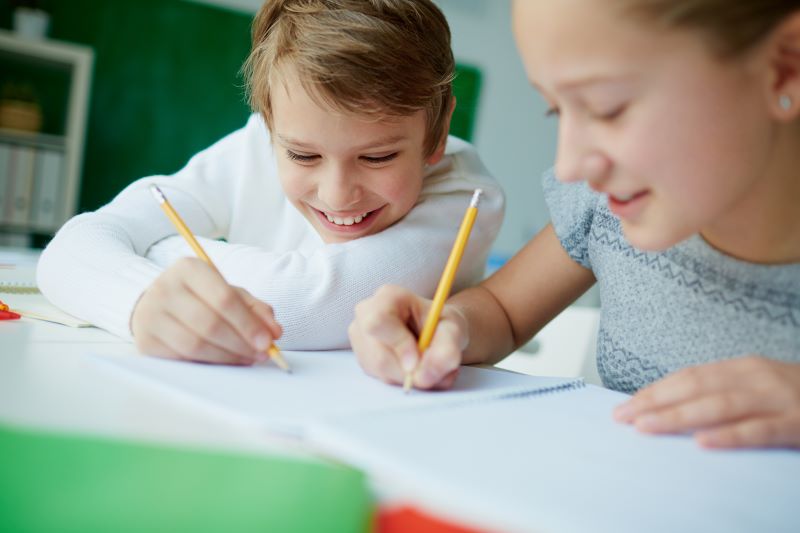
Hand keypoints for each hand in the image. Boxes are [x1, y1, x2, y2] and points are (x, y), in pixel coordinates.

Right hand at [131, 257, 281, 364]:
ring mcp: (150, 315)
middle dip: (241, 343)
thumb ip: (255, 308)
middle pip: (210, 324)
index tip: (268, 341)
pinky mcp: (145, 341)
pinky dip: (208, 364)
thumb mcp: (228, 292)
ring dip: (227, 357)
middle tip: (262, 354)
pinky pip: (182, 359)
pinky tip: (225, 362)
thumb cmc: (200, 297)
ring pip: (195, 344)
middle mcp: (165, 288)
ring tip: (247, 359)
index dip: (248, 323)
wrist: (155, 304)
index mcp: (189, 269)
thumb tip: (275, 331)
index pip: (224, 298)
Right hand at [349, 285, 466, 388]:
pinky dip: (404, 380)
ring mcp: (361, 338)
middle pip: (379, 355)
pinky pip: (381, 379)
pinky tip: (416, 369)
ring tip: (429, 366)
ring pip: (380, 371)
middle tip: (433, 369)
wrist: (436, 331)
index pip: (379, 321)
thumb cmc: (442, 324)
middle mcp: (366, 315)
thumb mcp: (455, 331)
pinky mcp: (363, 358)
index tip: (419, 361)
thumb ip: (446, 350)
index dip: (398, 345)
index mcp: (388, 297)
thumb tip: (424, 376)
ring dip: (410, 377)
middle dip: (409, 371)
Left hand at [613, 355, 799, 448]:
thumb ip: (722, 393)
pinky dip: (729, 436)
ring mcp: (778, 399)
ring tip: (647, 427)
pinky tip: (703, 443)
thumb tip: (672, 408)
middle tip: (622, 418)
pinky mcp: (799, 423)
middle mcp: (756, 377)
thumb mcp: (757, 386)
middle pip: (695, 388)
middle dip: (655, 403)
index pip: (688, 377)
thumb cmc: (795, 397)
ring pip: (719, 406)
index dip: (655, 390)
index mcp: (742, 367)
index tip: (625, 405)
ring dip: (679, 417)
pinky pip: (760, 431)